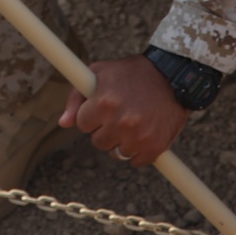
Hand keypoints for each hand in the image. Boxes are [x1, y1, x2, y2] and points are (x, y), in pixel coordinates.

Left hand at [59, 56, 188, 167]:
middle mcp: (121, 122)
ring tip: (132, 121)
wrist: (172, 76)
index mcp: (104, 103)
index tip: (102, 107)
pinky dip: (138, 151)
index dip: (91, 115)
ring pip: (116, 153)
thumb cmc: (131, 73)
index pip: (82, 124)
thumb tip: (63, 123)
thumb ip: (76, 97)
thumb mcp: (100, 73)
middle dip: (105, 129)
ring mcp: (139, 137)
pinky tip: (144, 133)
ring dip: (121, 141)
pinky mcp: (155, 147)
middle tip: (119, 114)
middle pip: (98, 142)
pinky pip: (136, 161)